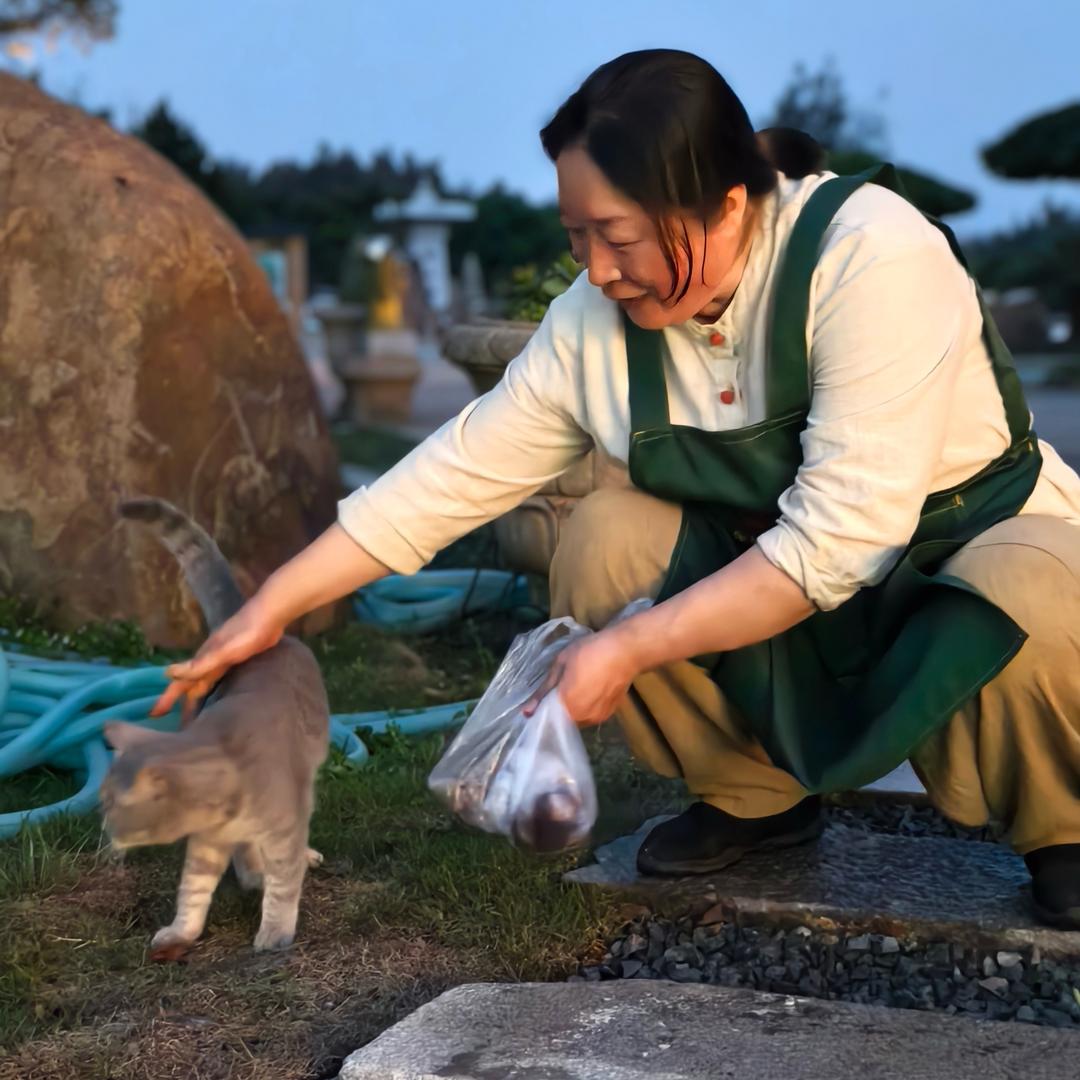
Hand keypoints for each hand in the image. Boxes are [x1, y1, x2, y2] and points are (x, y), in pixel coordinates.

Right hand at [150, 597, 283, 716]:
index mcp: (203, 659)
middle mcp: (210, 659)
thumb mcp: (222, 651)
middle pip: (191, 684)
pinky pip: (220, 677)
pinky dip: (214, 687)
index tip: (154, 715)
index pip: (180, 683)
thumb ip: (199, 664)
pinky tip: (219, 693)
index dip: (168, 698)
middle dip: (181, 701)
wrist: (270, 614)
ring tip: (194, 714)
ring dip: (197, 695)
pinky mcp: (239, 657)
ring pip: (205, 681)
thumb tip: (167, 674)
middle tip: (177, 724)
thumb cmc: (246, 633)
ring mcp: (224, 657)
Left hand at [523, 624, 641, 726]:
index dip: (541, 712)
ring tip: (576, 689)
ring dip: (572, 710)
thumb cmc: (589, 652)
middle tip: (558, 690)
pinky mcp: (609, 714)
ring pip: (577, 720)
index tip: (538, 704)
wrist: (625, 651)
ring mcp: (597, 718)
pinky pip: (590, 716)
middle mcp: (582, 718)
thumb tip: (525, 713)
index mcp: (567, 705)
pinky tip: (589, 691)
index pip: (547, 719)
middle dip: (556, 710)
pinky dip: (586, 708)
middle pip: (562, 721)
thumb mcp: (560, 665)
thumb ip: (543, 691)